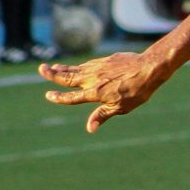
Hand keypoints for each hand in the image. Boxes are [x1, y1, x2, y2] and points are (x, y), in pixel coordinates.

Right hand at [39, 48, 171, 132]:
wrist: (148, 68)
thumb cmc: (137, 91)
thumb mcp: (121, 108)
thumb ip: (102, 115)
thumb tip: (89, 128)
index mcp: (95, 93)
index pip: (72, 97)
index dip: (59, 98)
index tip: (48, 95)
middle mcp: (93, 79)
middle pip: (68, 77)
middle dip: (52, 74)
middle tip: (41, 69)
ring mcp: (98, 68)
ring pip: (76, 68)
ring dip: (63, 68)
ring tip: (52, 67)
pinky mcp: (105, 60)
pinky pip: (87, 64)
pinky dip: (78, 66)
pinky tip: (76, 67)